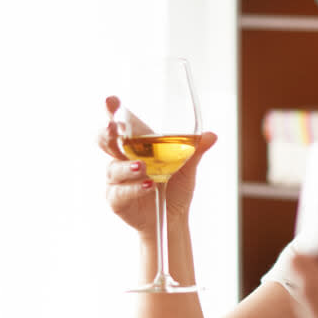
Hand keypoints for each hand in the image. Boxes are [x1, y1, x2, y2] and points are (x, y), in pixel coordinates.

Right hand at [98, 96, 216, 235]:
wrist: (172, 218)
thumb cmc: (175, 187)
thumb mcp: (188, 168)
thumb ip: (194, 151)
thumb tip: (211, 135)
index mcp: (137, 145)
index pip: (121, 123)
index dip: (112, 110)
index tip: (110, 100)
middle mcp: (122, 158)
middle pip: (106, 141)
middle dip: (107, 133)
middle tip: (113, 128)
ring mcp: (116, 179)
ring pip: (114, 168)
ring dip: (127, 167)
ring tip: (142, 167)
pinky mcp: (115, 198)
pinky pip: (120, 191)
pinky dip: (134, 188)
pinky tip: (147, 186)